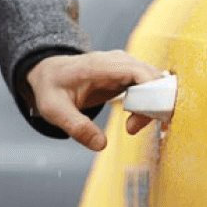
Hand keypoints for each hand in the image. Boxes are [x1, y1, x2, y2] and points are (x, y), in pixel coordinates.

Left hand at [26, 50, 165, 150]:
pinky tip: (135, 119)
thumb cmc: (51, 88)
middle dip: (155, 106)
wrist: (49, 72)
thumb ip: (76, 126)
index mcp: (102, 65)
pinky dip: (151, 103)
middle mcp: (119, 61)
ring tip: (132, 125)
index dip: (150, 98)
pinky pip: (151, 86)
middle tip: (132, 128)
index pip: (142, 74)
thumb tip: (102, 144)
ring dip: (153, 106)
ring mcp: (126, 66)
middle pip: (155, 79)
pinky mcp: (129, 74)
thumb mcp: (54, 109)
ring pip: (157, 83)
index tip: (134, 124)